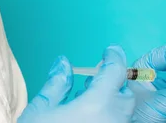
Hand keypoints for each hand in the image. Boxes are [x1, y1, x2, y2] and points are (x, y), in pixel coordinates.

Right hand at [18, 45, 135, 122]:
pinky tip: (88, 119)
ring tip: (86, 102)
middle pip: (125, 94)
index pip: (116, 71)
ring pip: (123, 113)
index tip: (110, 50)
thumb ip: (56, 85)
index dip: (114, 57)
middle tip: (94, 81)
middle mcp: (115, 120)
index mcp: (98, 105)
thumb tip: (64, 63)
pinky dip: (108, 118)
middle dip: (113, 84)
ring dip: (111, 103)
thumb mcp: (40, 112)